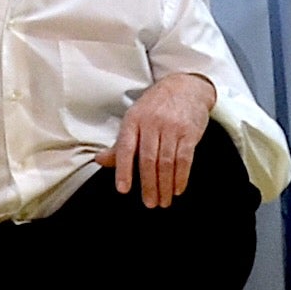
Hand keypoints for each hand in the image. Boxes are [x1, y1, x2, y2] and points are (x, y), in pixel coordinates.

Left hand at [105, 71, 215, 210]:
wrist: (187, 86)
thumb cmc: (156, 106)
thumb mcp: (134, 118)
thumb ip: (120, 143)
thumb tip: (100, 161)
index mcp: (133, 120)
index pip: (125, 148)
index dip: (123, 170)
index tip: (123, 189)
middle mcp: (152, 123)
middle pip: (148, 159)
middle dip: (148, 185)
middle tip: (149, 203)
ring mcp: (172, 127)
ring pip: (166, 162)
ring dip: (164, 185)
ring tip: (163, 201)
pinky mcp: (190, 132)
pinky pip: (185, 159)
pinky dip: (181, 177)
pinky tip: (177, 189)